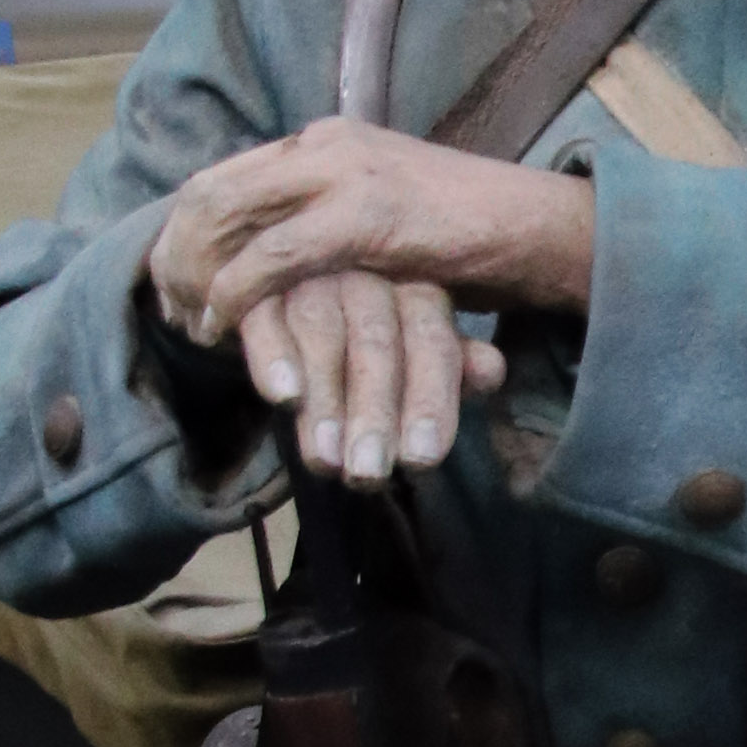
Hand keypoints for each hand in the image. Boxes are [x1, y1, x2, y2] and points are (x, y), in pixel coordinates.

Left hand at [148, 121, 594, 484]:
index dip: (183, 230)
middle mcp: (325, 145)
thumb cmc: (466, 236)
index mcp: (326, 140)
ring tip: (188, 322)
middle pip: (210, 189)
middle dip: (175, 252)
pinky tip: (224, 327)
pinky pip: (272, 256)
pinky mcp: (364, 215)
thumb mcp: (381, 217)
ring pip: (228, 214)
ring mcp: (344, 173)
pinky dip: (235, 294)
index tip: (171, 281)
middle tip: (167, 306)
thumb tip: (275, 257)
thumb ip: (328, 221)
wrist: (535, 228)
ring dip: (194, 274)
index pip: (224, 174)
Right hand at [238, 268, 506, 481]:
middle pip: (376, 340)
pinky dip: (273, 356)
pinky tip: (283, 398)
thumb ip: (448, 366)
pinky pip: (264, 315)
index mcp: (416, 287)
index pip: (431, 340)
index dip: (428, 399)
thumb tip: (490, 370)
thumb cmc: (358, 334)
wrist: (277, 290)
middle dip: (374, 411)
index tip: (421, 459)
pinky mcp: (255, 284)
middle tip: (369, 473)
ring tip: (326, 460)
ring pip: (321, 330)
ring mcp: (310, 274)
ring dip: (325, 399)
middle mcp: (367, 273)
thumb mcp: (410, 350)